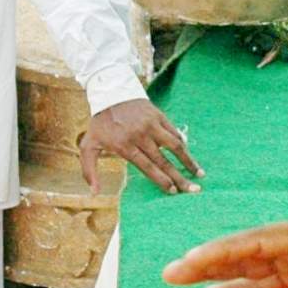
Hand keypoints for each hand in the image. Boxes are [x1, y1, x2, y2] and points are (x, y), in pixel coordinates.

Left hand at [80, 98, 200, 195]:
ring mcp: (151, 125)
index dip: (161, 179)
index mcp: (125, 146)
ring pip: (174, 146)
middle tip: (193, 190)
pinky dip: (182, 145)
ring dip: (188, 160)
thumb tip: (94, 194)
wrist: (110, 92)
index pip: (148, 166)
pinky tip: (189, 156)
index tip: (172, 191)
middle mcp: (140, 136)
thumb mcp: (89, 145)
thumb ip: (89, 171)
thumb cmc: (100, 123)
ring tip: (199, 173)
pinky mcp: (159, 116)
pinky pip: (174, 132)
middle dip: (179, 177)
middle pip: (164, 160)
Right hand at [165, 214, 287, 287]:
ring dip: (216, 273)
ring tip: (180, 280)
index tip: (193, 260)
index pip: (258, 244)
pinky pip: (265, 281)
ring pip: (250, 266)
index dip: (224, 253)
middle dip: (207, 260)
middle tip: (169, 273)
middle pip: (245, 251)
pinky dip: (240, 287)